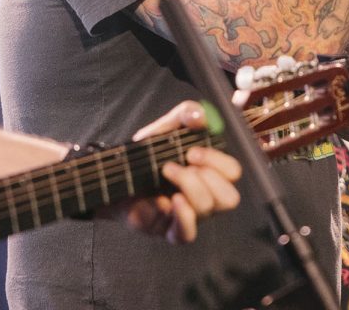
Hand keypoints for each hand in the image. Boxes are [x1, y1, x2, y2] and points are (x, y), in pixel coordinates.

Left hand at [121, 101, 241, 243]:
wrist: (115, 177)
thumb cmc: (145, 156)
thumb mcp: (164, 128)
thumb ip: (185, 114)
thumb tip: (201, 116)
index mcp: (210, 173)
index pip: (233, 172)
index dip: (218, 161)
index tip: (192, 150)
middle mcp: (206, 197)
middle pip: (229, 198)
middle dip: (209, 176)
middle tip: (185, 160)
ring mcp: (190, 217)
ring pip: (209, 209)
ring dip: (190, 185)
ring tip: (166, 170)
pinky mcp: (171, 231)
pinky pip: (188, 233)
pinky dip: (184, 215)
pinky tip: (170, 199)